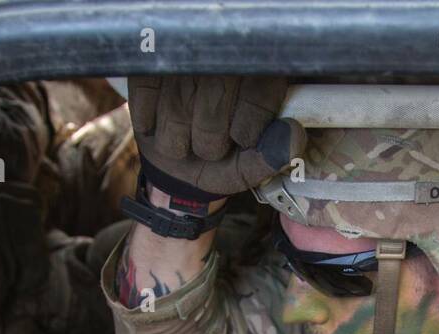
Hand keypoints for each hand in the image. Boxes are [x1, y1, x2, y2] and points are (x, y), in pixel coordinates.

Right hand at [127, 76, 305, 196]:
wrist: (176, 159)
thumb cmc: (219, 159)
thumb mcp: (246, 168)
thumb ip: (270, 159)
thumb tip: (293, 137)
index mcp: (256, 74)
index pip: (254, 110)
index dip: (246, 135)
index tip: (242, 139)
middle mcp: (218, 62)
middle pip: (211, 123)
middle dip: (209, 146)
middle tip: (211, 143)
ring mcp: (181, 63)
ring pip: (176, 118)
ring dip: (177, 141)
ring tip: (186, 133)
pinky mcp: (147, 69)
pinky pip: (145, 112)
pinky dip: (151, 128)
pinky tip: (163, 122)